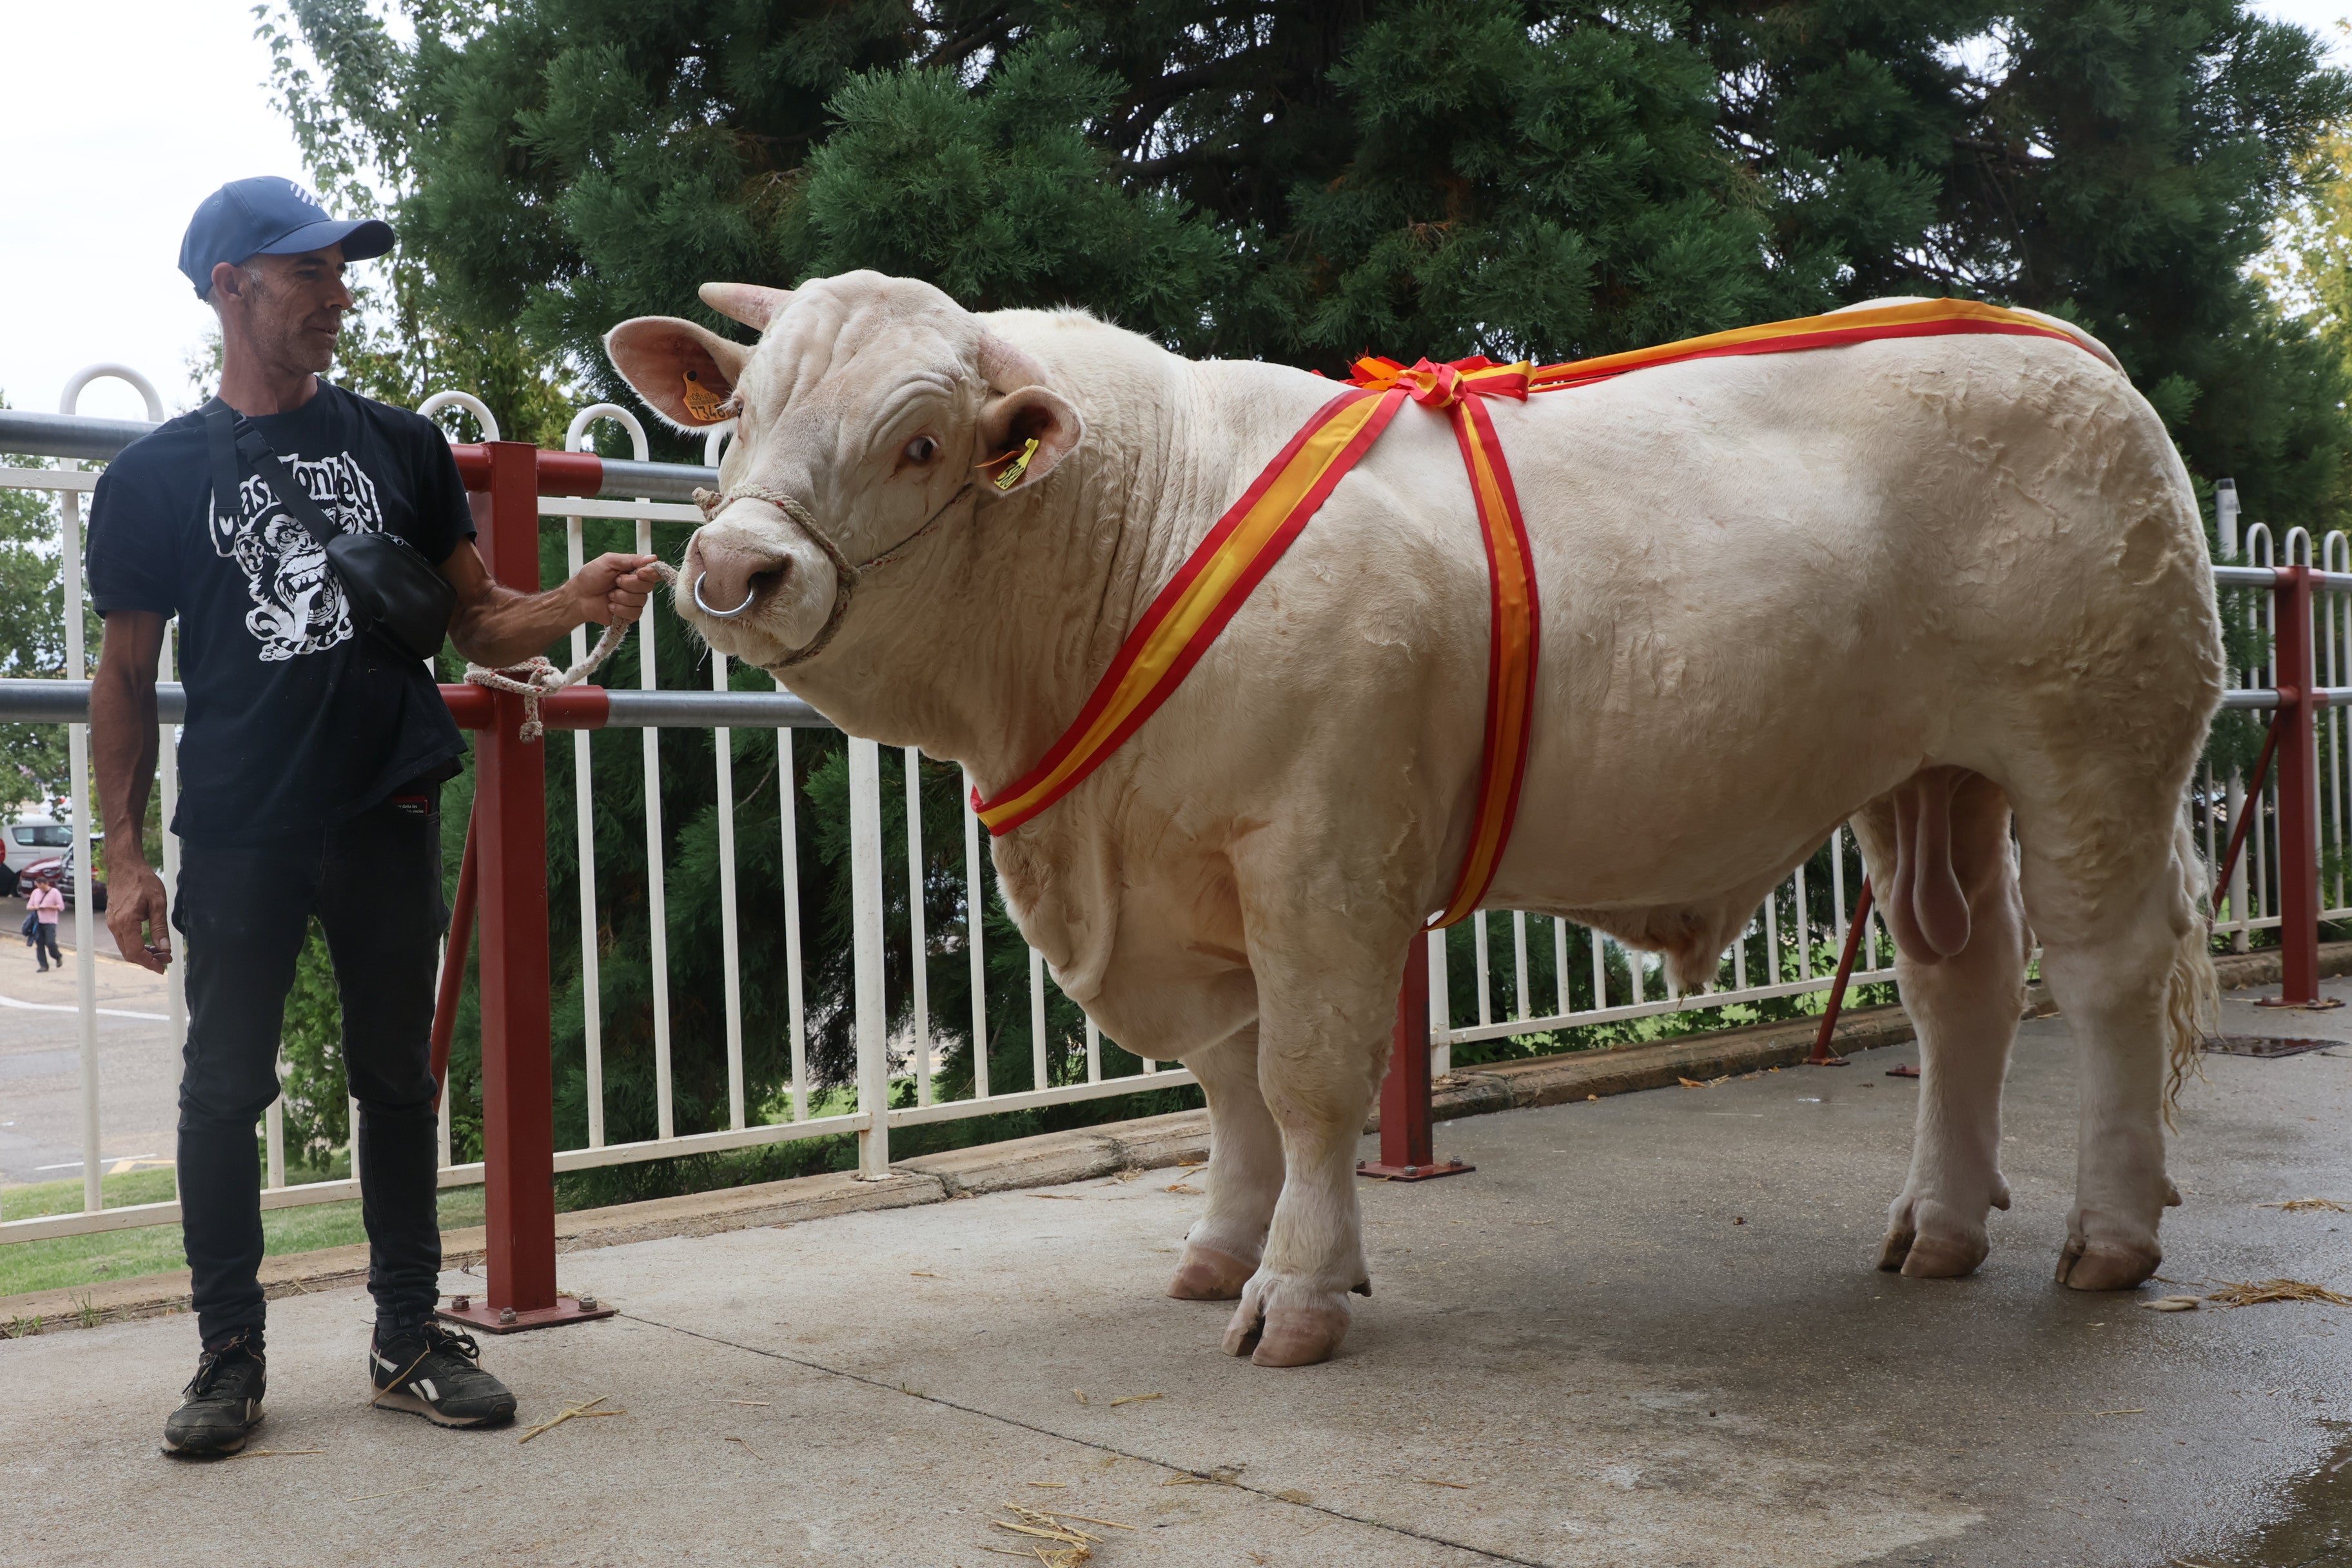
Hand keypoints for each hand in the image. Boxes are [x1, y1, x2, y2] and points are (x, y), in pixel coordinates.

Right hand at [105, 858, 170, 972]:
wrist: (125, 866)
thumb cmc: (142, 880)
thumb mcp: (158, 903)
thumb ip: (160, 927)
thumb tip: (164, 947)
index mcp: (125, 922)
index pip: (135, 952)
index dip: (149, 963)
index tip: (163, 967)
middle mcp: (115, 925)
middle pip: (129, 953)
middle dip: (148, 960)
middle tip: (166, 959)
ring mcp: (112, 923)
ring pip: (126, 947)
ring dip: (143, 953)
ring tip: (162, 951)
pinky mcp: (114, 920)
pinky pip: (124, 939)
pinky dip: (137, 944)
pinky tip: (150, 942)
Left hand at [571, 553, 664, 627]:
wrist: (579, 597)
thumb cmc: (591, 577)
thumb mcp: (609, 561)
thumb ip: (630, 559)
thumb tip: (652, 558)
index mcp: (634, 571)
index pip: (654, 572)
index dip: (651, 573)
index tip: (640, 573)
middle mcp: (637, 586)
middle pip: (648, 586)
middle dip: (630, 584)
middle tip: (616, 581)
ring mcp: (634, 601)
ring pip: (641, 600)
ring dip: (622, 597)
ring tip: (610, 595)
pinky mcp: (629, 615)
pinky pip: (635, 613)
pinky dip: (620, 609)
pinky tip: (610, 606)